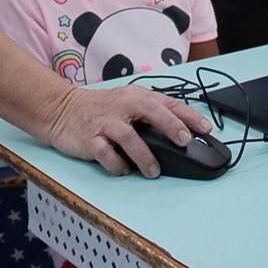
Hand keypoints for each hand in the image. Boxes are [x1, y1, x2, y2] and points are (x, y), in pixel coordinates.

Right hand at [44, 85, 214, 177]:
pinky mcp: (89, 138)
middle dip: (171, 126)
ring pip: (129, 136)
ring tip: (153, 171)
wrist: (61, 109)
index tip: (205, 128)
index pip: (167, 103)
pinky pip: (105, 153)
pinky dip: (117, 165)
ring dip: (144, 156)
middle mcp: (122, 106)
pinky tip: (124, 170)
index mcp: (136, 96)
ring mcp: (105, 121)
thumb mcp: (127, 103)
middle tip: (184, 142)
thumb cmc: (101, 109)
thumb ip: (151, 114)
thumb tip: (182, 133)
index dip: (188, 115)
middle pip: (151, 112)